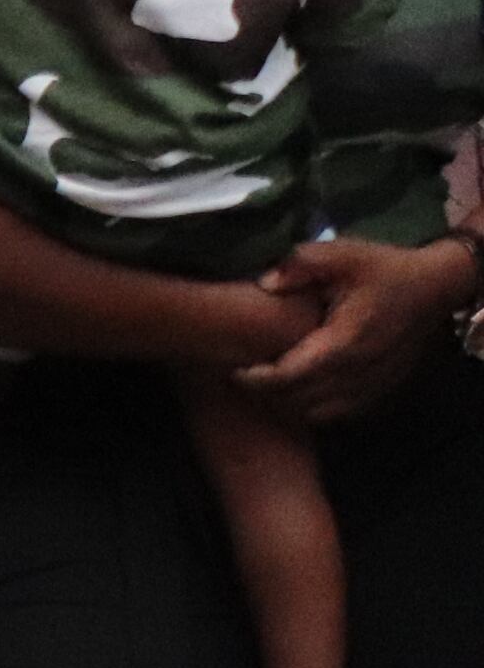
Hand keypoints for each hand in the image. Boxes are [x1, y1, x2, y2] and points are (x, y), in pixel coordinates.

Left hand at [237, 234, 471, 420]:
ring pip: (320, 412)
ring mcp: (374, 385)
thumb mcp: (343, 254)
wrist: (434, 288)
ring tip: (265, 386)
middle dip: (267, 393)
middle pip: (300, 399)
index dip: (257, 379)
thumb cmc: (383, 270)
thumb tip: (264, 284)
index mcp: (345, 342)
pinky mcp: (382, 390)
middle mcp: (360, 371)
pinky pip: (341, 412)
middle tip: (241, 377)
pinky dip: (315, 409)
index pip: (291, 375)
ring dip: (289, 404)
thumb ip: (301, 264)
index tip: (232, 370)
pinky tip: (299, 392)